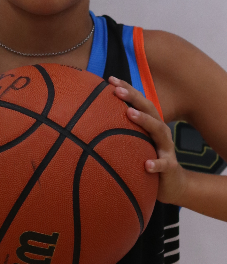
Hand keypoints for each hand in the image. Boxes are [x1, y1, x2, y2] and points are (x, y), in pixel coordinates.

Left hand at [108, 76, 187, 204]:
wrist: (172, 183)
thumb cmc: (149, 157)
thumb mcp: (135, 142)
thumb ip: (120, 130)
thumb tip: (91, 119)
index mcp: (150, 124)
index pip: (139, 102)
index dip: (127, 89)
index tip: (110, 79)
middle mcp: (160, 131)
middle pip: (149, 109)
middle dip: (133, 98)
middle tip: (117, 91)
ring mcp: (166, 148)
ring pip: (158, 131)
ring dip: (144, 120)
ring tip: (130, 113)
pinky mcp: (170, 167)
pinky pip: (164, 164)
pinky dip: (156, 163)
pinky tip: (146, 165)